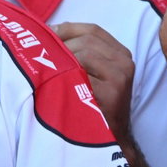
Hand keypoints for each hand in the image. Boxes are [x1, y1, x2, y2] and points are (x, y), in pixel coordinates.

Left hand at [54, 22, 135, 140]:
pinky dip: (65, 76)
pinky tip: (55, 84)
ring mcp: (120, 77)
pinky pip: (81, 74)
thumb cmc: (92, 104)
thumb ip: (79, 51)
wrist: (107, 138)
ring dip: (62, 60)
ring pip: (84, 53)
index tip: (48, 34)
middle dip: (61, 45)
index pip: (93, 30)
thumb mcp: (90, 73)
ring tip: (49, 72)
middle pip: (86, 40)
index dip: (68, 29)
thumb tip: (52, 29)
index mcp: (120, 54)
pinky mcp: (112, 92)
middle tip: (43, 56)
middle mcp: (124, 62)